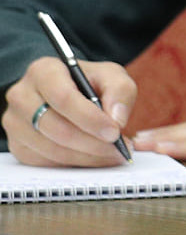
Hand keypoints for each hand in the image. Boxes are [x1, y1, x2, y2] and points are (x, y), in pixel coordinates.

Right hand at [2, 56, 134, 166]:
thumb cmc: (90, 83)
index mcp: (43, 71)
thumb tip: (116, 120)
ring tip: (113, 154)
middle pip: (57, 128)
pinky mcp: (18, 145)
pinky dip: (75, 163)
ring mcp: (15, 123)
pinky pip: (46, 162)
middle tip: (119, 149)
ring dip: (87, 156)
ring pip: (52, 149)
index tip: (114, 132)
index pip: (63, 99)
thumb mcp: (111, 76)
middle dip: (93, 143)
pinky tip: (94, 157)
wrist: (70, 93)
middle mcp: (22, 96)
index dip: (90, 119)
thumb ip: (120, 91)